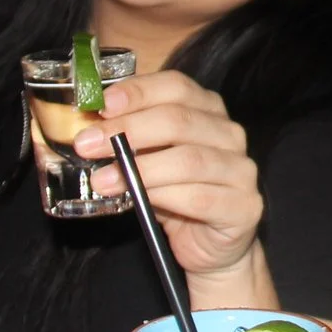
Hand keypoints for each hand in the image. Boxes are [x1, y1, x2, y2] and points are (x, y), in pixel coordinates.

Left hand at [74, 71, 261, 281]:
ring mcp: (241, 169)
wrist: (208, 245)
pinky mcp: (244, 205)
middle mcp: (230, 133)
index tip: (102, 105)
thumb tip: (87, 129)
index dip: (139, 92)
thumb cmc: (174, 194)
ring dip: (139, 169)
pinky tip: (138, 200)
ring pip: (188, 160)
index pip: (176, 86)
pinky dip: (163, 196)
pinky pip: (200, 198)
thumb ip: (128, 139)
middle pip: (179, 120)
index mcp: (208, 110)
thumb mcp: (148, 158)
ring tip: (102, 181)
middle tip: (88, 145)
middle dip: (127, 131)